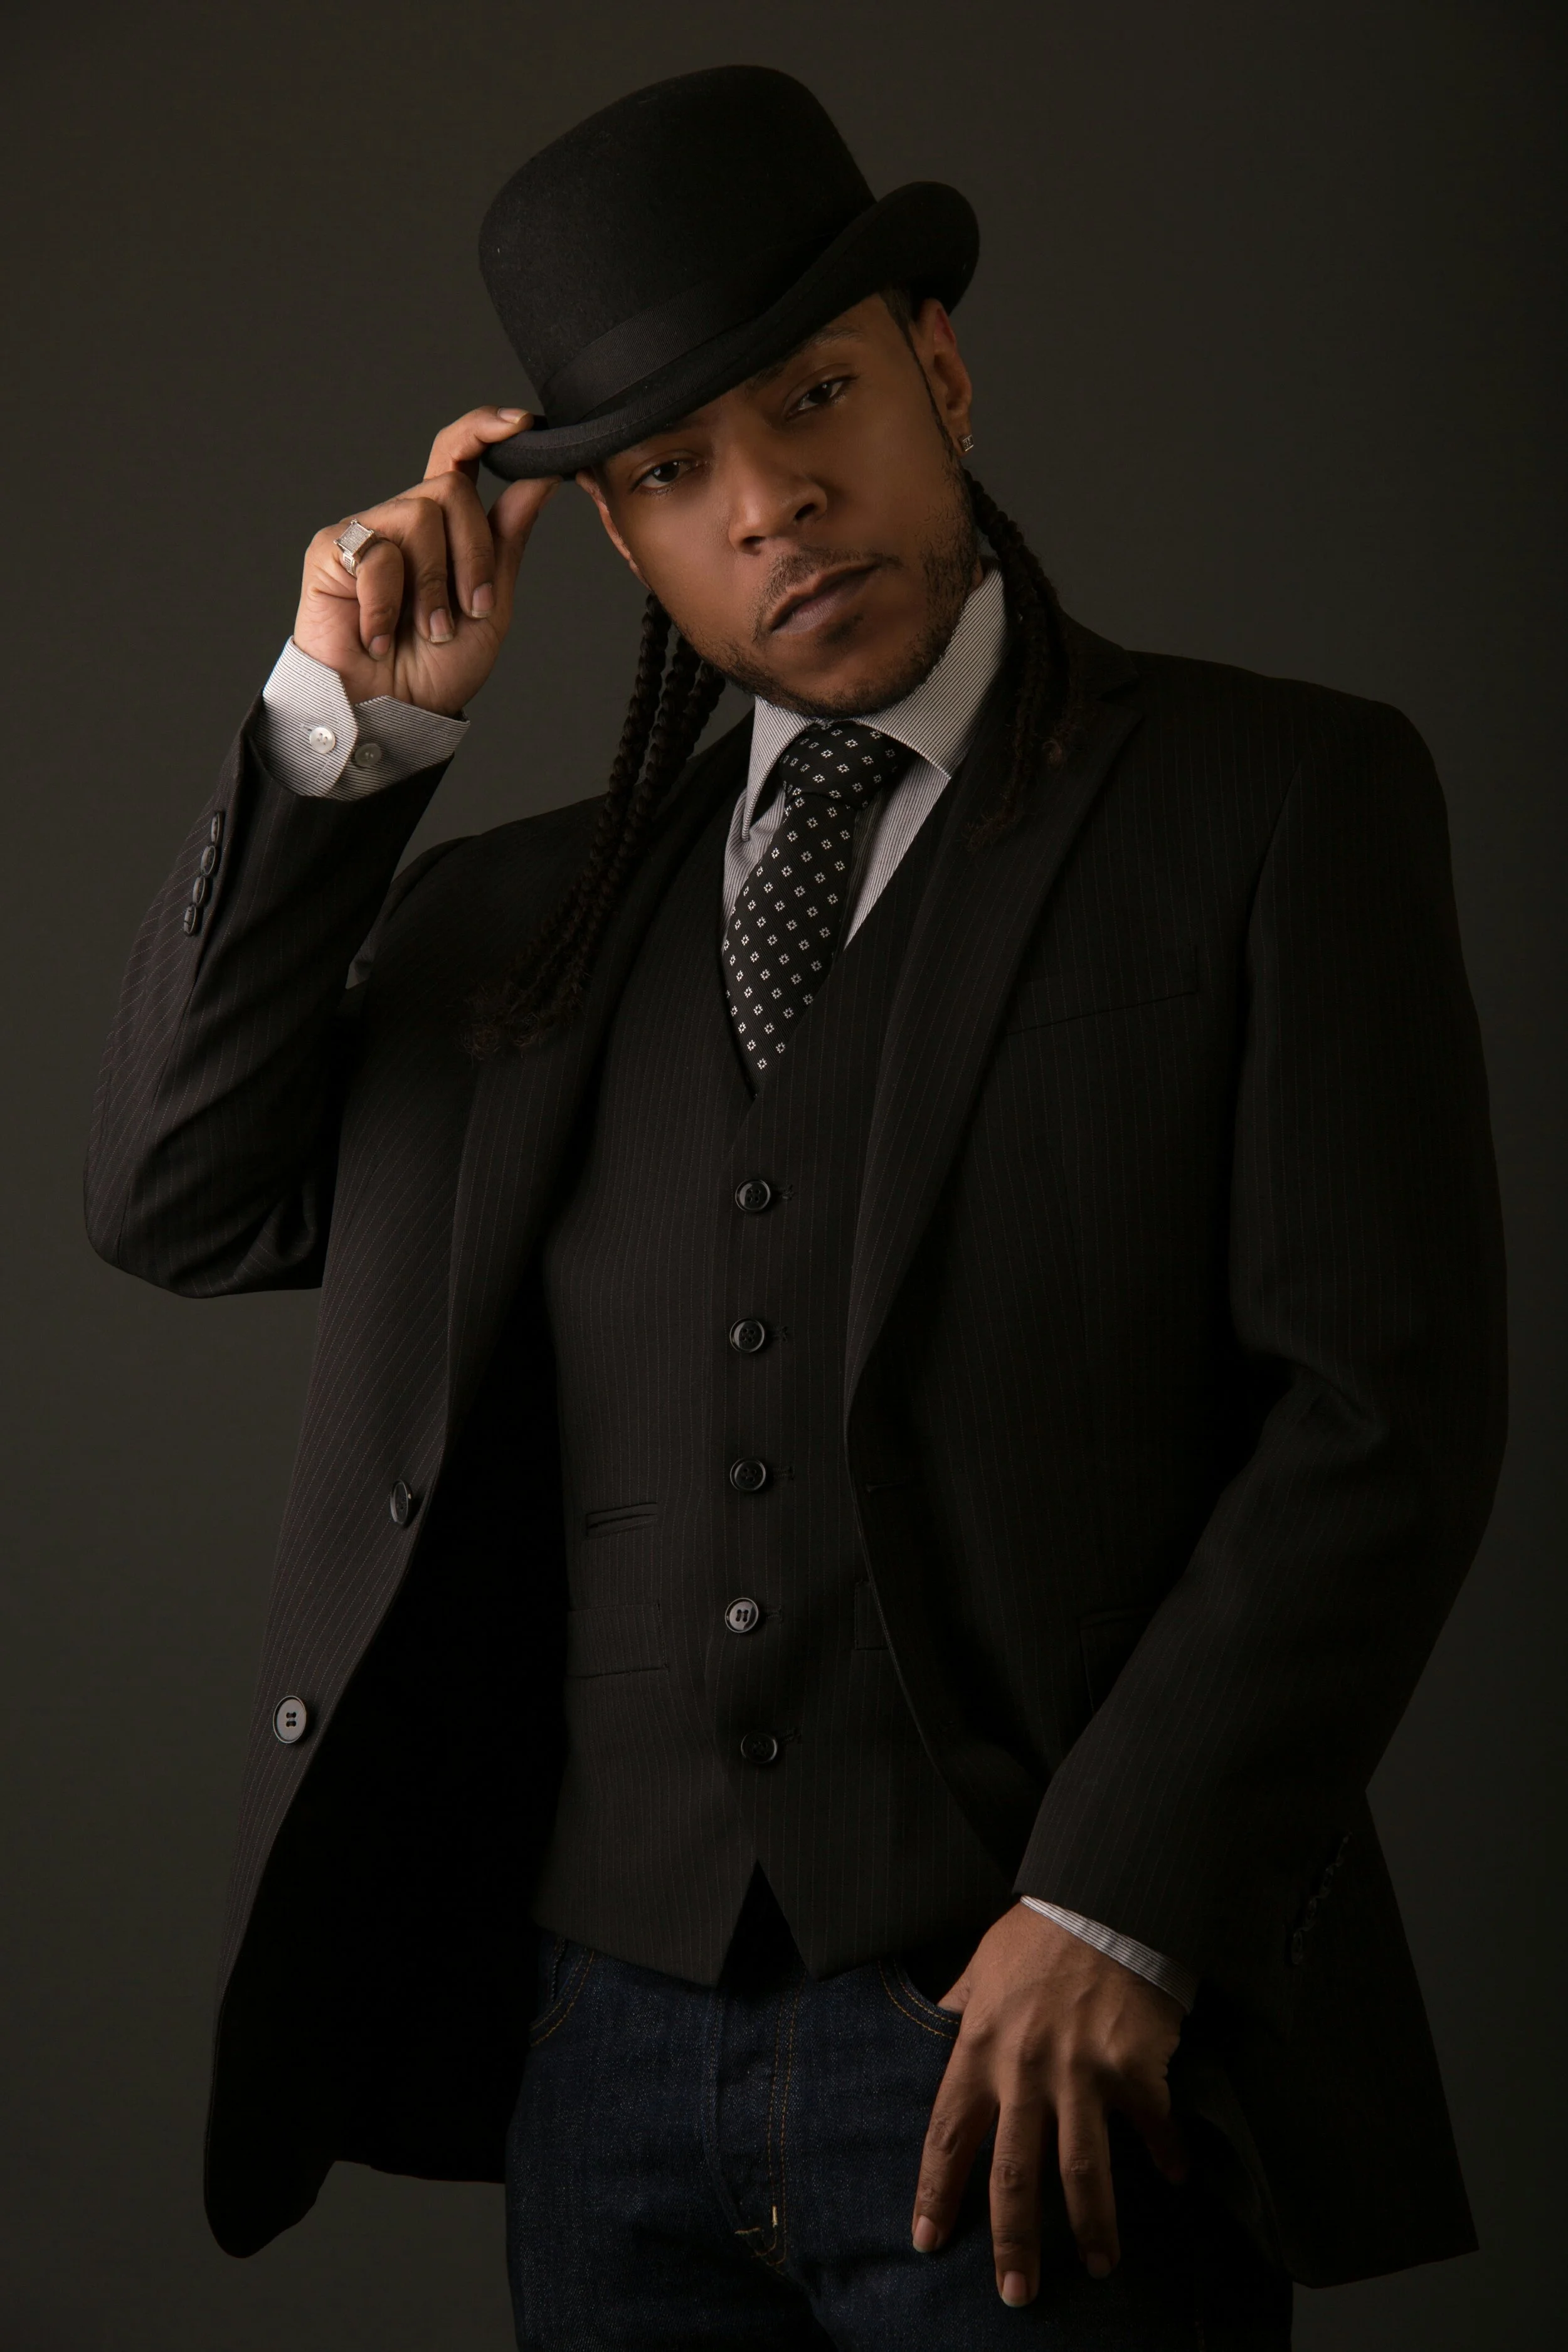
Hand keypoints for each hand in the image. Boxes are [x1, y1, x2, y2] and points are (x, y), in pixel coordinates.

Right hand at [292, 408, 558, 715]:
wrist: (386, 713)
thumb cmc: (436, 668)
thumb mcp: (492, 605)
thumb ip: (509, 539)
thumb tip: (542, 476)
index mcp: (444, 527)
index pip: (458, 455)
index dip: (485, 430)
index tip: (522, 424)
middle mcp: (403, 520)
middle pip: (452, 490)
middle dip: (474, 555)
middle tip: (469, 611)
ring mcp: (365, 531)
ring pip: (420, 517)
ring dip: (434, 587)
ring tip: (426, 630)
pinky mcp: (329, 550)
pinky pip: (377, 554)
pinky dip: (387, 605)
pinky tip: (379, 637)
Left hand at [912, 1903, 1186, 2305]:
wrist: (1106, 1899)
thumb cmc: (1041, 1931)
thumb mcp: (983, 1963)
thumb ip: (959, 2005)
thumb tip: (934, 2023)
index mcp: (979, 2046)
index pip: (947, 2134)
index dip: (935, 2192)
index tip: (927, 2239)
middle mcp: (1024, 2069)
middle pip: (1012, 2174)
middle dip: (1012, 2241)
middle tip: (1015, 2294)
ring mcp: (1080, 2073)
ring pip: (1081, 2171)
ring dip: (1092, 2227)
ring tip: (1099, 2267)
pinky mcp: (1133, 2069)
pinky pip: (1152, 2126)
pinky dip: (1166, 2155)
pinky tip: (1174, 2177)